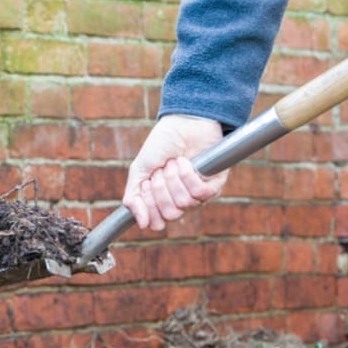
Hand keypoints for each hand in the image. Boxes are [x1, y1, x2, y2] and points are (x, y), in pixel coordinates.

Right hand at [123, 114, 226, 230]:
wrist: (182, 123)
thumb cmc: (161, 145)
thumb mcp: (139, 171)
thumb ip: (133, 198)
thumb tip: (141, 225)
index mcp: (163, 202)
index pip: (156, 222)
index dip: (149, 204)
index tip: (147, 183)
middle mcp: (181, 202)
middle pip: (170, 214)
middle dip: (161, 188)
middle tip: (162, 169)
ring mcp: (199, 195)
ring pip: (184, 203)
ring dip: (174, 177)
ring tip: (175, 162)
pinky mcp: (215, 184)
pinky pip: (200, 192)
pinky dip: (188, 174)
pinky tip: (187, 162)